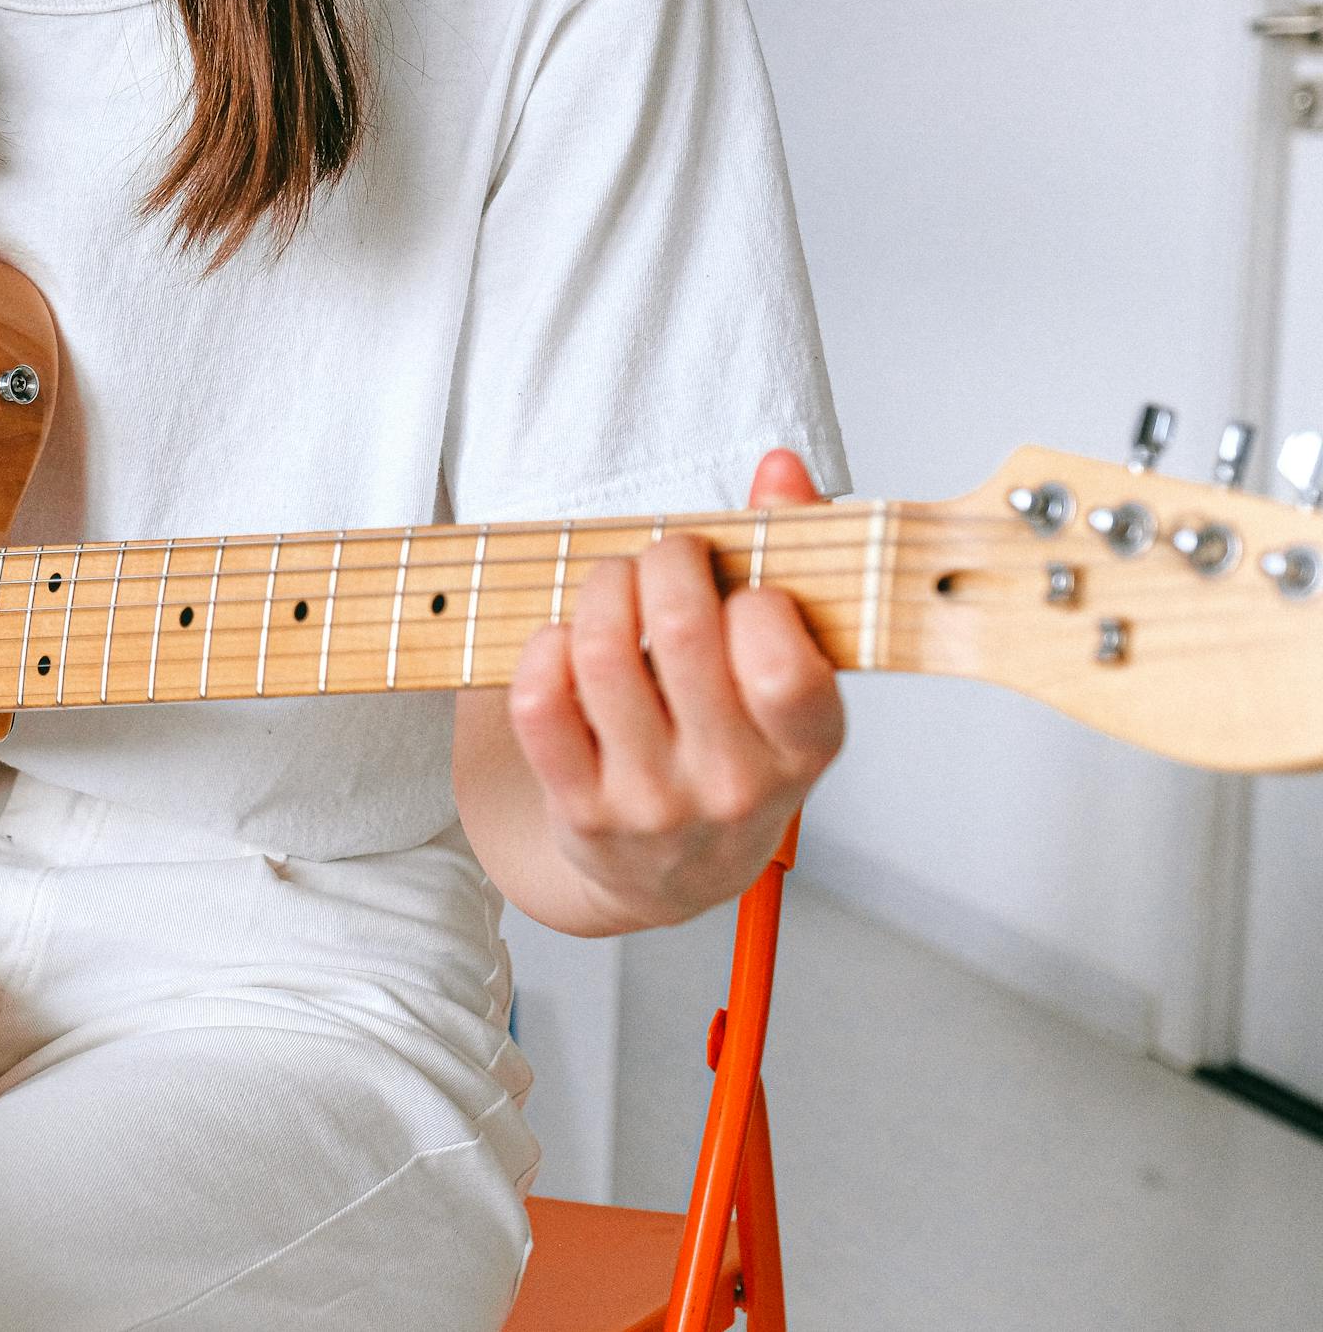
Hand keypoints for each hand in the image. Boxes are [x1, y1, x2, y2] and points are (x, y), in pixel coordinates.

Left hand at [504, 449, 843, 928]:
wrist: (668, 876)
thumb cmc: (734, 747)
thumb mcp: (788, 670)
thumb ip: (791, 558)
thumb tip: (779, 468)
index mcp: (805, 745)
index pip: (783, 663)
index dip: (754, 599)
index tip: (740, 588)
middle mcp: (733, 784)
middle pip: (681, 631)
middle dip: (663, 560)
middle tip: (663, 557)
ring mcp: (652, 803)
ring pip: (600, 654)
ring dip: (599, 590)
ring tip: (614, 585)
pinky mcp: (579, 810)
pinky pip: (539, 703)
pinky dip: (542, 647)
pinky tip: (565, 640)